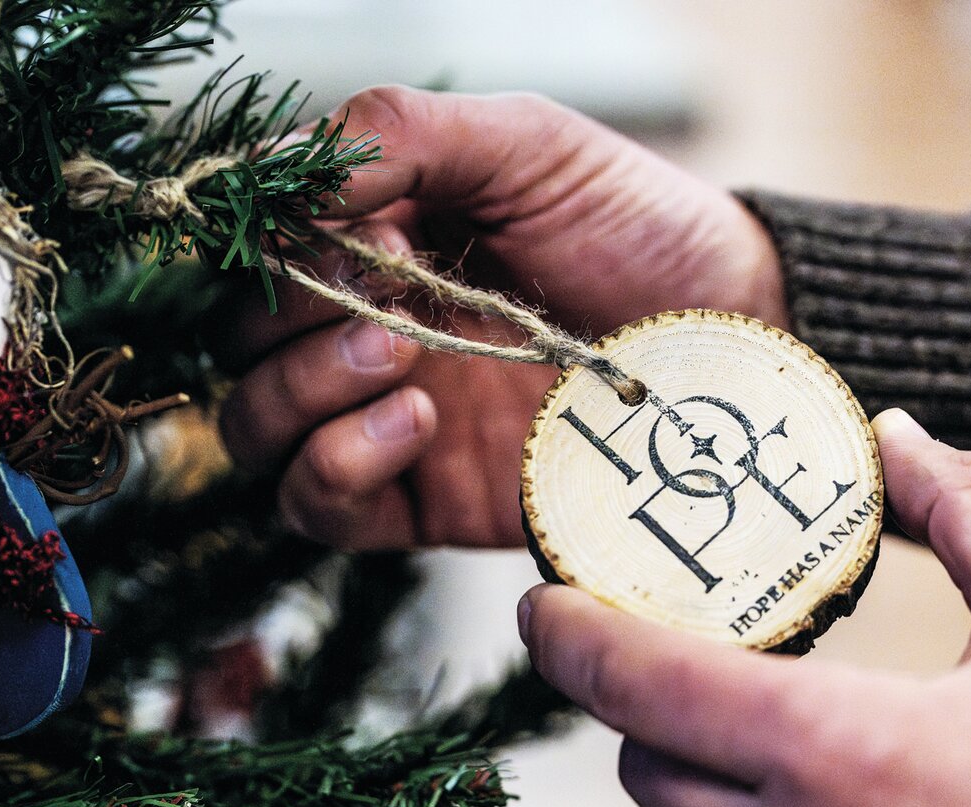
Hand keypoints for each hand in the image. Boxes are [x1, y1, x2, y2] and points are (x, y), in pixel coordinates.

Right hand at [220, 86, 785, 548]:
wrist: (730, 330)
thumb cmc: (636, 227)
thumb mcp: (526, 145)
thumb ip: (401, 135)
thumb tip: (279, 176)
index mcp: (374, 245)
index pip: (256, 255)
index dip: (278, 245)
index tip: (367, 231)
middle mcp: (369, 331)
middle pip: (239, 347)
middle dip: (289, 317)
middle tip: (388, 296)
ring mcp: (393, 421)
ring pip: (258, 430)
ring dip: (299, 390)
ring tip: (397, 354)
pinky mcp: (426, 502)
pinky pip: (319, 507)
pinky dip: (335, 465)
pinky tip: (416, 421)